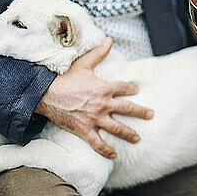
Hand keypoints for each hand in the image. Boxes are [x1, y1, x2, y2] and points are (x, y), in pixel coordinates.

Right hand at [35, 38, 152, 158]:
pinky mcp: (84, 129)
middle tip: (150, 115)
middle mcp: (103, 104)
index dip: (131, 88)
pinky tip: (114, 155)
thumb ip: (99, 53)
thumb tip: (109, 40)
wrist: (46, 94)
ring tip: (137, 138)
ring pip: (117, 128)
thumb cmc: (64, 78)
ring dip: (128, 133)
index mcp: (104, 87)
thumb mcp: (83, 64)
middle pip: (127, 108)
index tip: (136, 89)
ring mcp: (95, 118)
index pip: (124, 88)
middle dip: (140, 112)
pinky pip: (98, 142)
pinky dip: (106, 150)